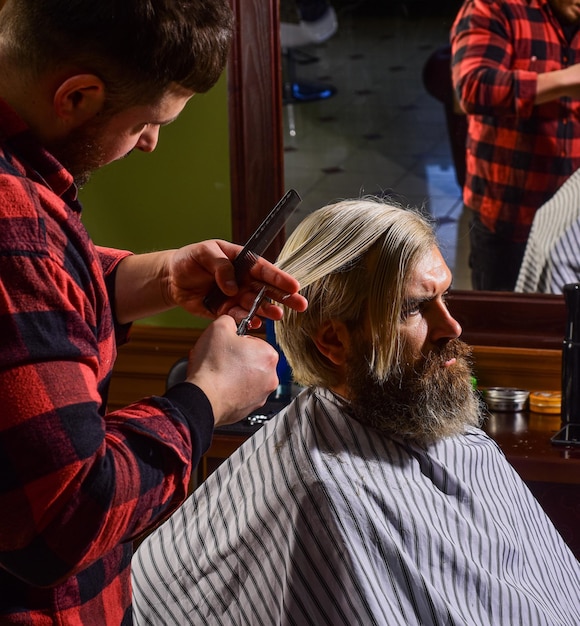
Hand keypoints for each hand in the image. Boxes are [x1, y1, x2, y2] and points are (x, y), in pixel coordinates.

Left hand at [167, 240, 307, 325]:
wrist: (171, 279)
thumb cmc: (189, 259)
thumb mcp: (203, 253)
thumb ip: (220, 265)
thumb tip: (232, 286)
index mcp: (241, 262)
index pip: (264, 269)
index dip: (279, 278)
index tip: (293, 286)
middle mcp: (242, 281)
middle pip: (267, 289)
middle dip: (284, 297)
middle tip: (300, 305)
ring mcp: (235, 297)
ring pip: (256, 305)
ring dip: (267, 310)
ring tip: (278, 316)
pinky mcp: (225, 311)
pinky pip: (240, 317)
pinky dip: (248, 321)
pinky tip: (256, 323)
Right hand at [185, 316, 279, 425]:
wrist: (204, 398)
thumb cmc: (213, 366)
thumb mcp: (219, 327)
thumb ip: (230, 319)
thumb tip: (231, 321)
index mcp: (269, 355)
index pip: (253, 341)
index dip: (236, 342)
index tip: (225, 346)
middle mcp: (271, 377)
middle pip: (251, 360)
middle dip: (236, 359)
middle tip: (219, 359)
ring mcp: (262, 395)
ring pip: (246, 378)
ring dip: (233, 375)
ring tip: (216, 373)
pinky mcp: (250, 408)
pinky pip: (240, 394)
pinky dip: (230, 390)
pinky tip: (217, 386)